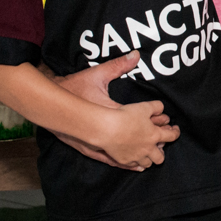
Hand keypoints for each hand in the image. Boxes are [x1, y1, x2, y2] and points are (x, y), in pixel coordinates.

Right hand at [50, 52, 177, 170]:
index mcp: (120, 113)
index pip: (148, 118)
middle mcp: (117, 133)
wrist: (53, 108)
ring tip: (157, 149)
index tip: (166, 119)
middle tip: (167, 133)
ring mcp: (108, 146)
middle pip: (149, 142)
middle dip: (160, 139)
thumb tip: (135, 55)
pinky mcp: (98, 153)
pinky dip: (133, 164)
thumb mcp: (97, 75)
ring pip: (139, 157)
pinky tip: (141, 166)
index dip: (159, 119)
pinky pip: (121, 164)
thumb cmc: (73, 90)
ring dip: (149, 152)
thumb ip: (117, 66)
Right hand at [91, 96, 178, 170]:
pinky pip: (134, 165)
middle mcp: (148, 149)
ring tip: (146, 153)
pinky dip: (136, 163)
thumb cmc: (126, 116)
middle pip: (160, 158)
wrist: (107, 128)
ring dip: (149, 159)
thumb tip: (161, 108)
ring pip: (148, 163)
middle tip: (158, 147)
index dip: (176, 133)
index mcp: (155, 136)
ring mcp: (136, 156)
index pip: (172, 137)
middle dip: (161, 153)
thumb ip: (156, 106)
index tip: (175, 130)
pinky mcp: (125, 161)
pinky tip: (135, 158)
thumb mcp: (144, 107)